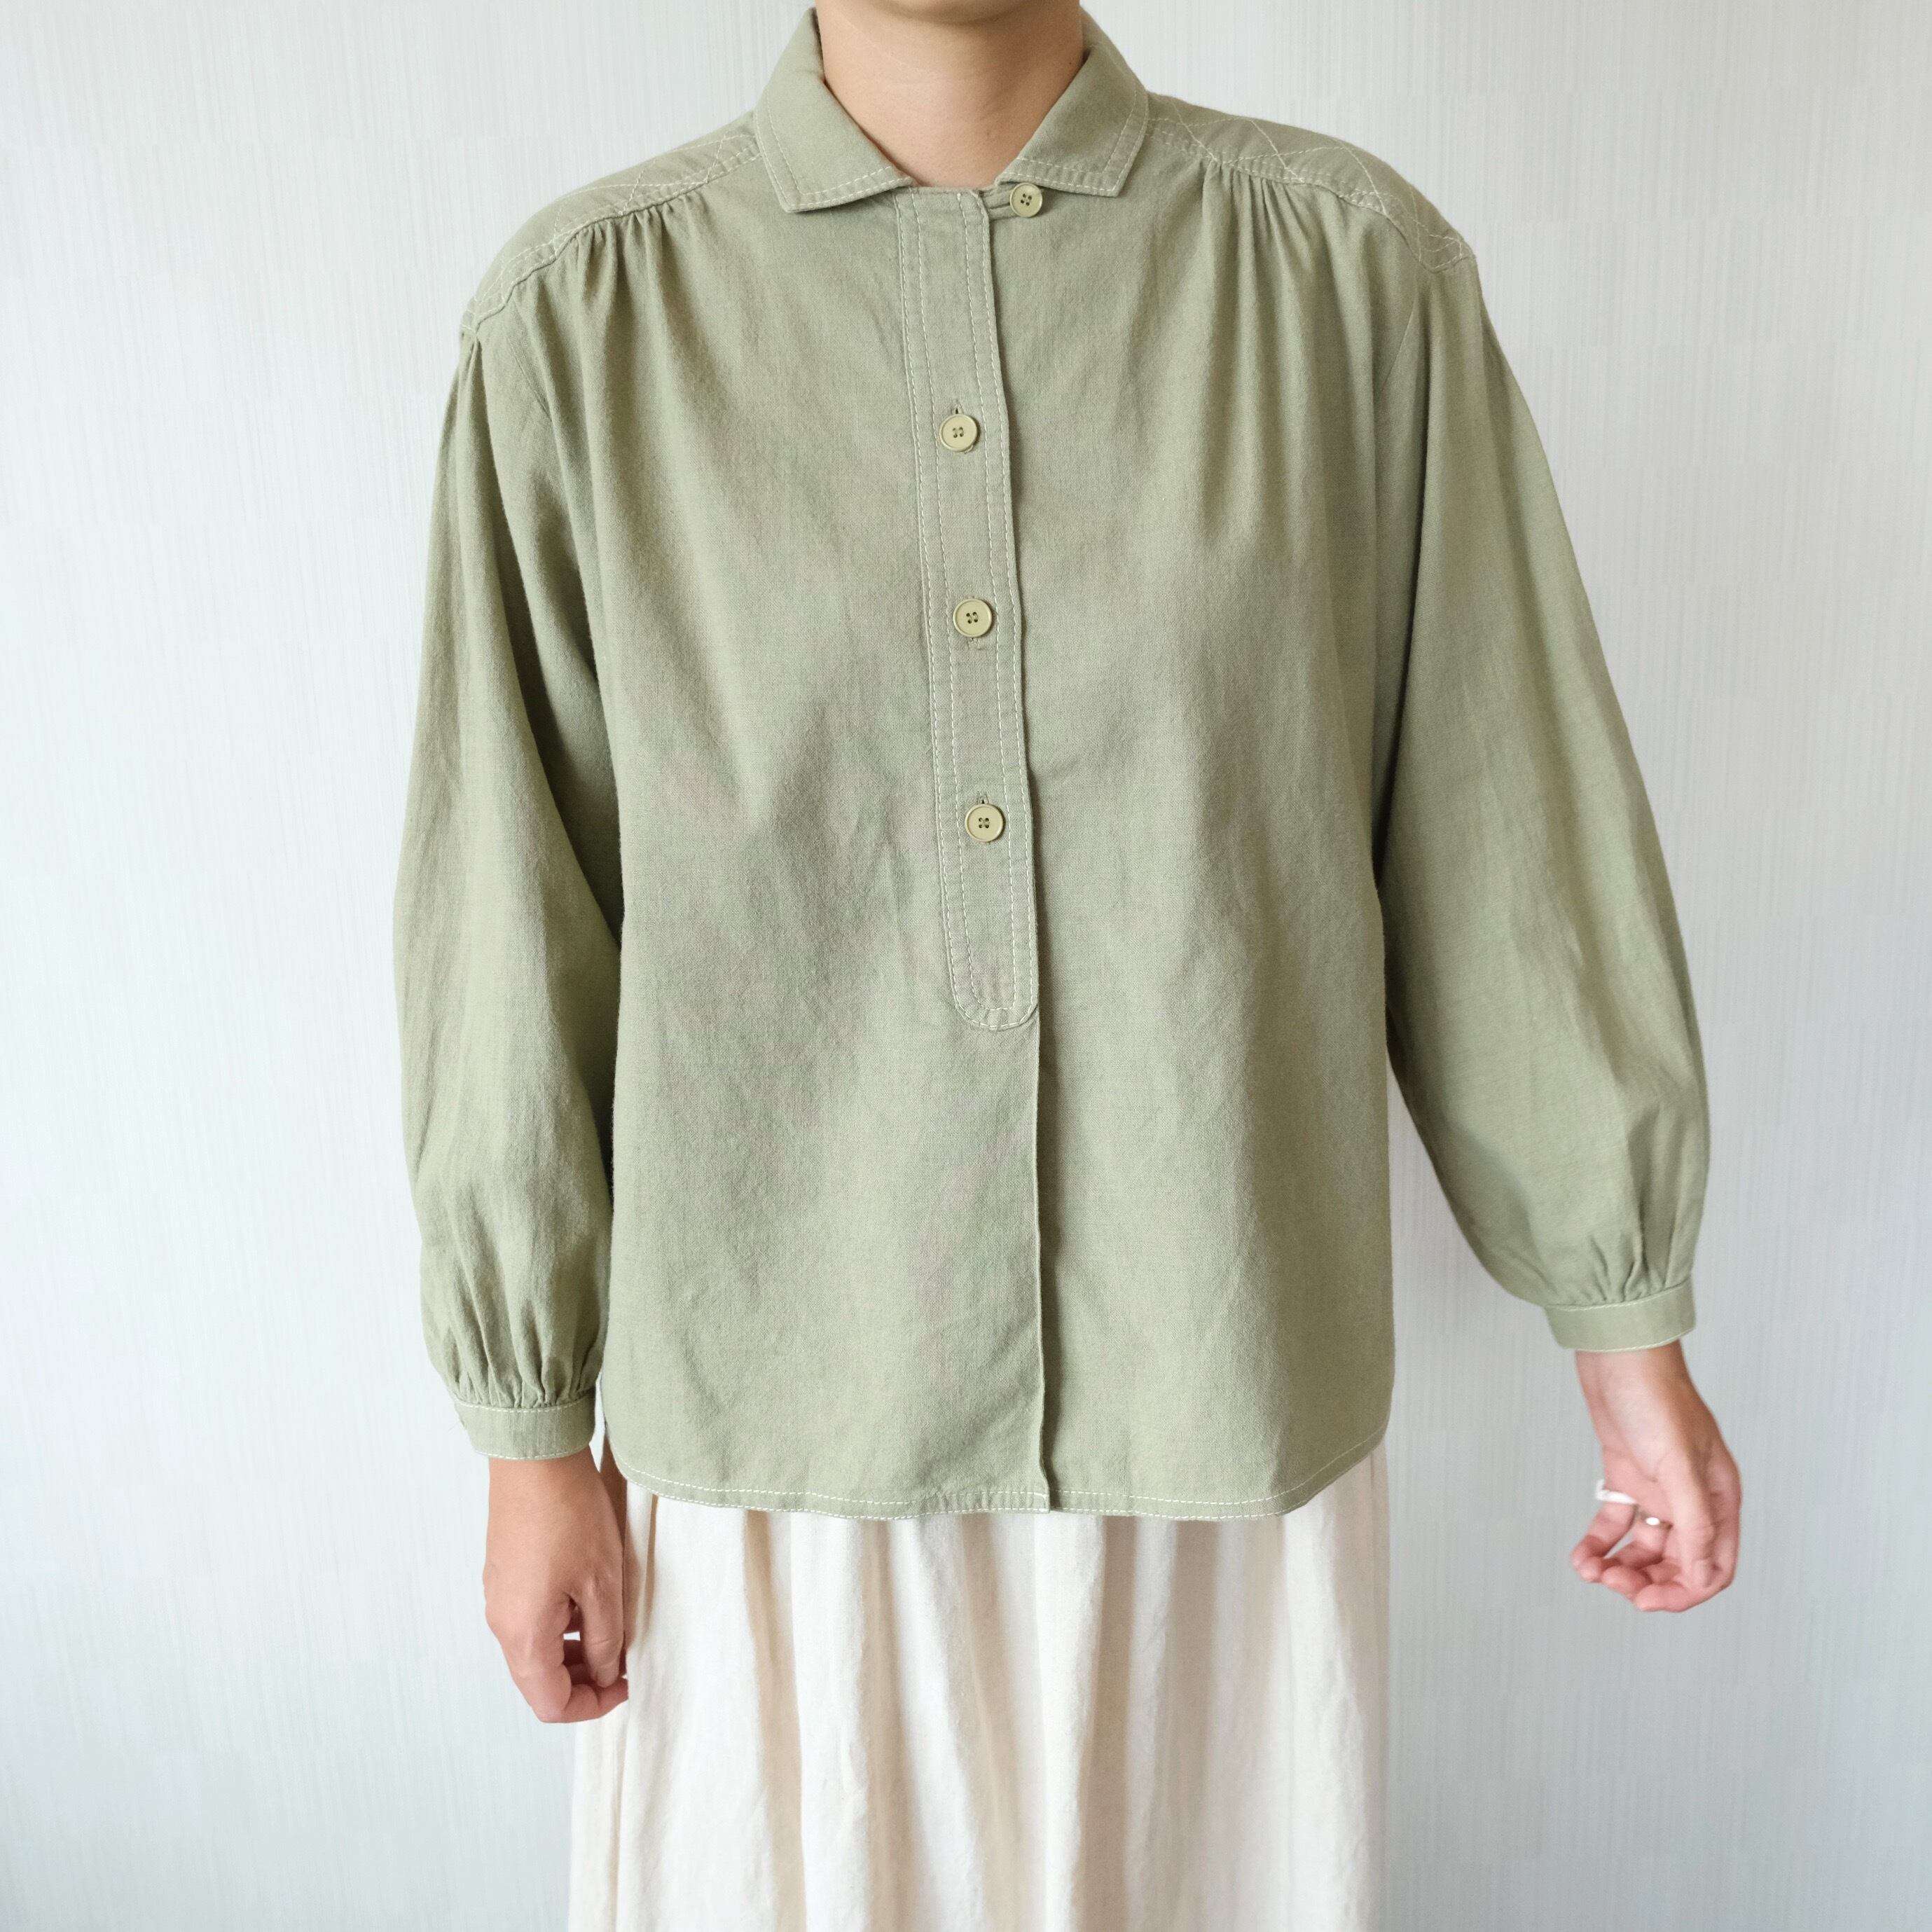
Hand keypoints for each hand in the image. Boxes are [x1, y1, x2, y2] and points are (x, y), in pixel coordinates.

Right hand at [483, 1445, 629, 1720]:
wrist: (534, 1455)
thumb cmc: (569, 1514)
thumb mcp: (603, 1583)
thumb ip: (606, 1639)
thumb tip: (605, 1673)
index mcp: (523, 1634)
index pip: (550, 1703)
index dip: (592, 1706)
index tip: (626, 1685)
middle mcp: (502, 1622)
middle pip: (538, 1680)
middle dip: (584, 1680)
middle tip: (623, 1660)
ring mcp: (499, 1596)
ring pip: (535, 1649)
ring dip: (573, 1652)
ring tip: (613, 1628)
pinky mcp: (504, 1573)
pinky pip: (530, 1619)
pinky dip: (561, 1625)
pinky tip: (590, 1600)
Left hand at [1569, 1340, 1739, 1611]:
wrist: (1616, 1352)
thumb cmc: (1656, 1396)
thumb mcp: (1678, 1464)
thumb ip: (1694, 1523)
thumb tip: (1700, 1577)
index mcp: (1718, 1498)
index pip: (1714, 1567)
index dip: (1684, 1591)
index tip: (1646, 1600)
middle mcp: (1691, 1499)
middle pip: (1677, 1564)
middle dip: (1646, 1582)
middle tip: (1612, 1585)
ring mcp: (1657, 1489)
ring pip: (1643, 1549)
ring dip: (1619, 1567)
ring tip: (1590, 1570)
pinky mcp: (1625, 1477)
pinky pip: (1615, 1524)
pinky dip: (1599, 1544)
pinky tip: (1580, 1556)